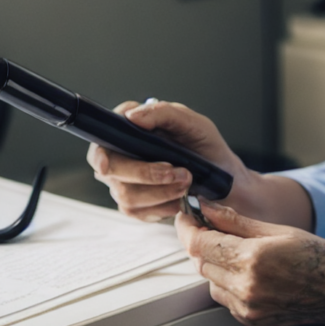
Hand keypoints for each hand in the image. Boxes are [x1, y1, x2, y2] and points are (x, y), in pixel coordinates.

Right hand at [86, 100, 249, 221]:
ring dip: (161, 192)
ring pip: (125, 194)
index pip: (104, 136)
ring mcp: (125, 181)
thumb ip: (163, 113)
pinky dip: (163, 206)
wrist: (224, 180)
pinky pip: (137, 212)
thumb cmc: (206, 147)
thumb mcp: (193, 123)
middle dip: (147, 174)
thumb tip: (131, 116)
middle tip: (181, 173)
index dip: (100, 152)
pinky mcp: (135, 204)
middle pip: (111, 169)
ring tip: (187, 183)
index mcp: (131, 127)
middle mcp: (122, 153)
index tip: (106, 164)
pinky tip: (179, 197)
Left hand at [175, 202, 324, 325]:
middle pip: (201, 262)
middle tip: (209, 224)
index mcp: (252, 260)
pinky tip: (247, 270)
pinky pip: (224, 297)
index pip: (200, 244)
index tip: (185, 215)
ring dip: (214, 262)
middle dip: (202, 242)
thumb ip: (235, 221)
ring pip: (210, 281)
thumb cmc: (318, 257)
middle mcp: (245, 289)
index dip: (187, 227)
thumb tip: (207, 208)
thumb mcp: (277, 229)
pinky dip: (226, 281)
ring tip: (235, 248)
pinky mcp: (250, 321)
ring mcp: (247, 309)